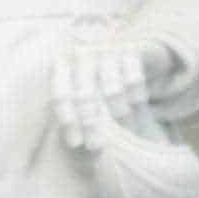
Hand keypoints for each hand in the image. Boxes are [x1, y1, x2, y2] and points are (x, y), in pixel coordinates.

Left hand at [51, 33, 182, 149]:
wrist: (128, 57)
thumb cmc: (98, 87)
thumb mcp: (83, 102)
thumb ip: (77, 120)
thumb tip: (77, 146)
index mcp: (63, 68)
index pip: (61, 96)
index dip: (68, 120)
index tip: (76, 144)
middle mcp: (81, 56)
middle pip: (84, 95)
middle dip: (90, 124)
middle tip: (96, 147)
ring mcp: (105, 50)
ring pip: (111, 90)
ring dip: (119, 115)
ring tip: (126, 130)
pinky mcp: (130, 49)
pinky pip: (133, 79)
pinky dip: (136, 98)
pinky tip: (137, 106)